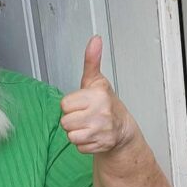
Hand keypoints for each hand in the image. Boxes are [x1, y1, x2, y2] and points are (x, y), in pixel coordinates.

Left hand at [60, 36, 135, 153]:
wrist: (122, 129)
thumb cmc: (106, 104)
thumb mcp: (97, 81)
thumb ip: (92, 60)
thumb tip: (95, 40)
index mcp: (97, 96)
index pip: (65, 104)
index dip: (71, 105)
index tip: (81, 104)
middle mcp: (100, 113)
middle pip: (65, 122)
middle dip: (72, 120)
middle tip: (84, 116)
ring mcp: (101, 130)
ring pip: (70, 136)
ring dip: (76, 133)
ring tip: (88, 126)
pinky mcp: (101, 145)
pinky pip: (78, 147)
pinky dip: (83, 144)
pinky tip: (92, 136)